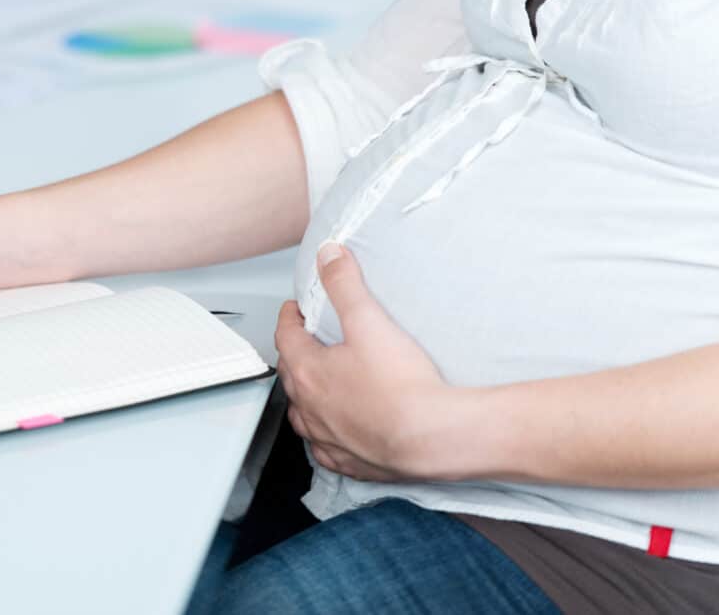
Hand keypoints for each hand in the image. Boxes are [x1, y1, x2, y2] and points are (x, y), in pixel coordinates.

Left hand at [275, 242, 458, 481]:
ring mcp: (328, 439)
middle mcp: (311, 409)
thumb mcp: (370, 321)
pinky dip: (325, 436)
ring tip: (316, 384)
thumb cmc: (402, 386)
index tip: (295, 310)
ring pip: (303, 415)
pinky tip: (336, 432)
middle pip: (291, 375)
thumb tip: (329, 256)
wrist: (432, 437)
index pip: (286, 338)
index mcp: (310, 373)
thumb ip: (346, 284)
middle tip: (306, 340)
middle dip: (295, 353)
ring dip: (305, 396)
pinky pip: (325, 449)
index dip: (289, 318)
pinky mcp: (350, 462)